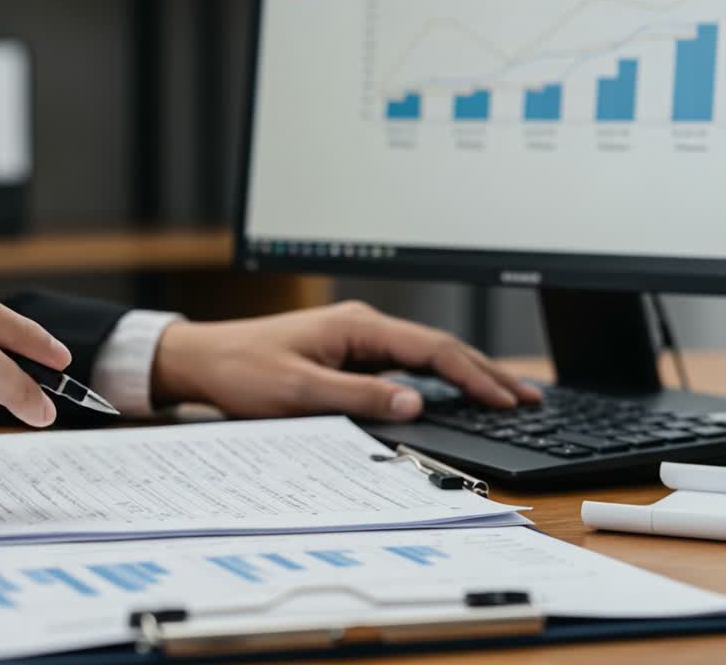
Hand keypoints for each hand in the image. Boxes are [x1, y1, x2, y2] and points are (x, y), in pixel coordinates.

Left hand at [151, 300, 539, 420]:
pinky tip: (450, 392)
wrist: (199, 359)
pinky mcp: (343, 353)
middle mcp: (360, 326)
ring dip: (463, 375)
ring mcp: (353, 338)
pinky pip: (401, 364)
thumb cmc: (241, 370)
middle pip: (437, 348)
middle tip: (529, 399)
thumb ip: (358, 397)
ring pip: (422, 356)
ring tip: (505, 395)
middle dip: (484, 373)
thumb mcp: (298, 390)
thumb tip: (415, 403)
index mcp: (356, 326)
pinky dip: (434, 379)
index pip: (432, 349)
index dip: (474, 376)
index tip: (508, 400)